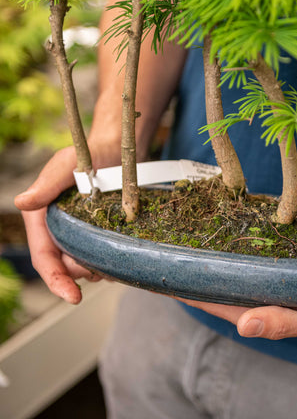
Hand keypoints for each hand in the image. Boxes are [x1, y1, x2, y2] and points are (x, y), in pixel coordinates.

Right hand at [15, 146, 104, 303]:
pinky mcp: (98, 233)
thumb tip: (23, 202)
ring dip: (97, 269)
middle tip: (103, 269)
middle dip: (82, 274)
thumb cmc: (86, 154)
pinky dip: (109, 261)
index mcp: (43, 218)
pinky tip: (121, 256)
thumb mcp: (65, 165)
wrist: (114, 150)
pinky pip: (102, 256)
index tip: (73, 297)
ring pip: (85, 265)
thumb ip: (47, 184)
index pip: (44, 257)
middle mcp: (58, 230)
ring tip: (114, 262)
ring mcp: (79, 233)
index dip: (56, 280)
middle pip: (66, 267)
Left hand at [177, 218, 296, 338]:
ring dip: (224, 262)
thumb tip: (244, 325)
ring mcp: (288, 278)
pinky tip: (238, 238)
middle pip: (233, 289)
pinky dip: (249, 250)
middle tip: (176, 256)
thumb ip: (289, 323)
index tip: (171, 280)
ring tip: (198, 245)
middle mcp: (281, 296)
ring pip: (248, 273)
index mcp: (282, 314)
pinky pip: (267, 258)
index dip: (201, 295)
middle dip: (205, 276)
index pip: (229, 307)